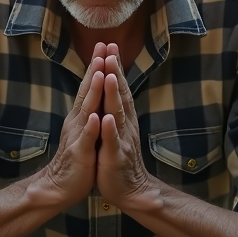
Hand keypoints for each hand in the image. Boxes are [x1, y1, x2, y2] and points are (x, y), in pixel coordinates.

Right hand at [31, 45, 106, 206]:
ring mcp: (78, 136)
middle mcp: (78, 121)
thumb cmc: (77, 159)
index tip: (105, 45)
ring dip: (93, 92)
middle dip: (96, 69)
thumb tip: (96, 92)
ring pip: (87, 110)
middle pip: (87, 91)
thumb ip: (89, 111)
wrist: (59, 186)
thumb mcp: (85, 131)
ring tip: (101, 73)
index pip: (90, 87)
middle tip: (102, 48)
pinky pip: (87, 139)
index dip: (98, 66)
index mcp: (82, 116)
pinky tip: (96, 117)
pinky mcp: (80, 153)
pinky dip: (92, 128)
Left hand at [96, 45, 159, 209]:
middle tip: (110, 50)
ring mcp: (121, 140)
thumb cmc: (120, 159)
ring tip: (110, 76)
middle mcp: (125, 125)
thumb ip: (116, 109)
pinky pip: (112, 141)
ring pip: (117, 113)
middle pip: (120, 94)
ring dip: (114, 94)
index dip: (114, 68)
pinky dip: (110, 129)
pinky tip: (106, 118)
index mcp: (123, 118)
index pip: (118, 88)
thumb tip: (114, 88)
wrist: (131, 190)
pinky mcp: (115, 157)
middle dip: (115, 72)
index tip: (109, 46)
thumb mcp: (117, 130)